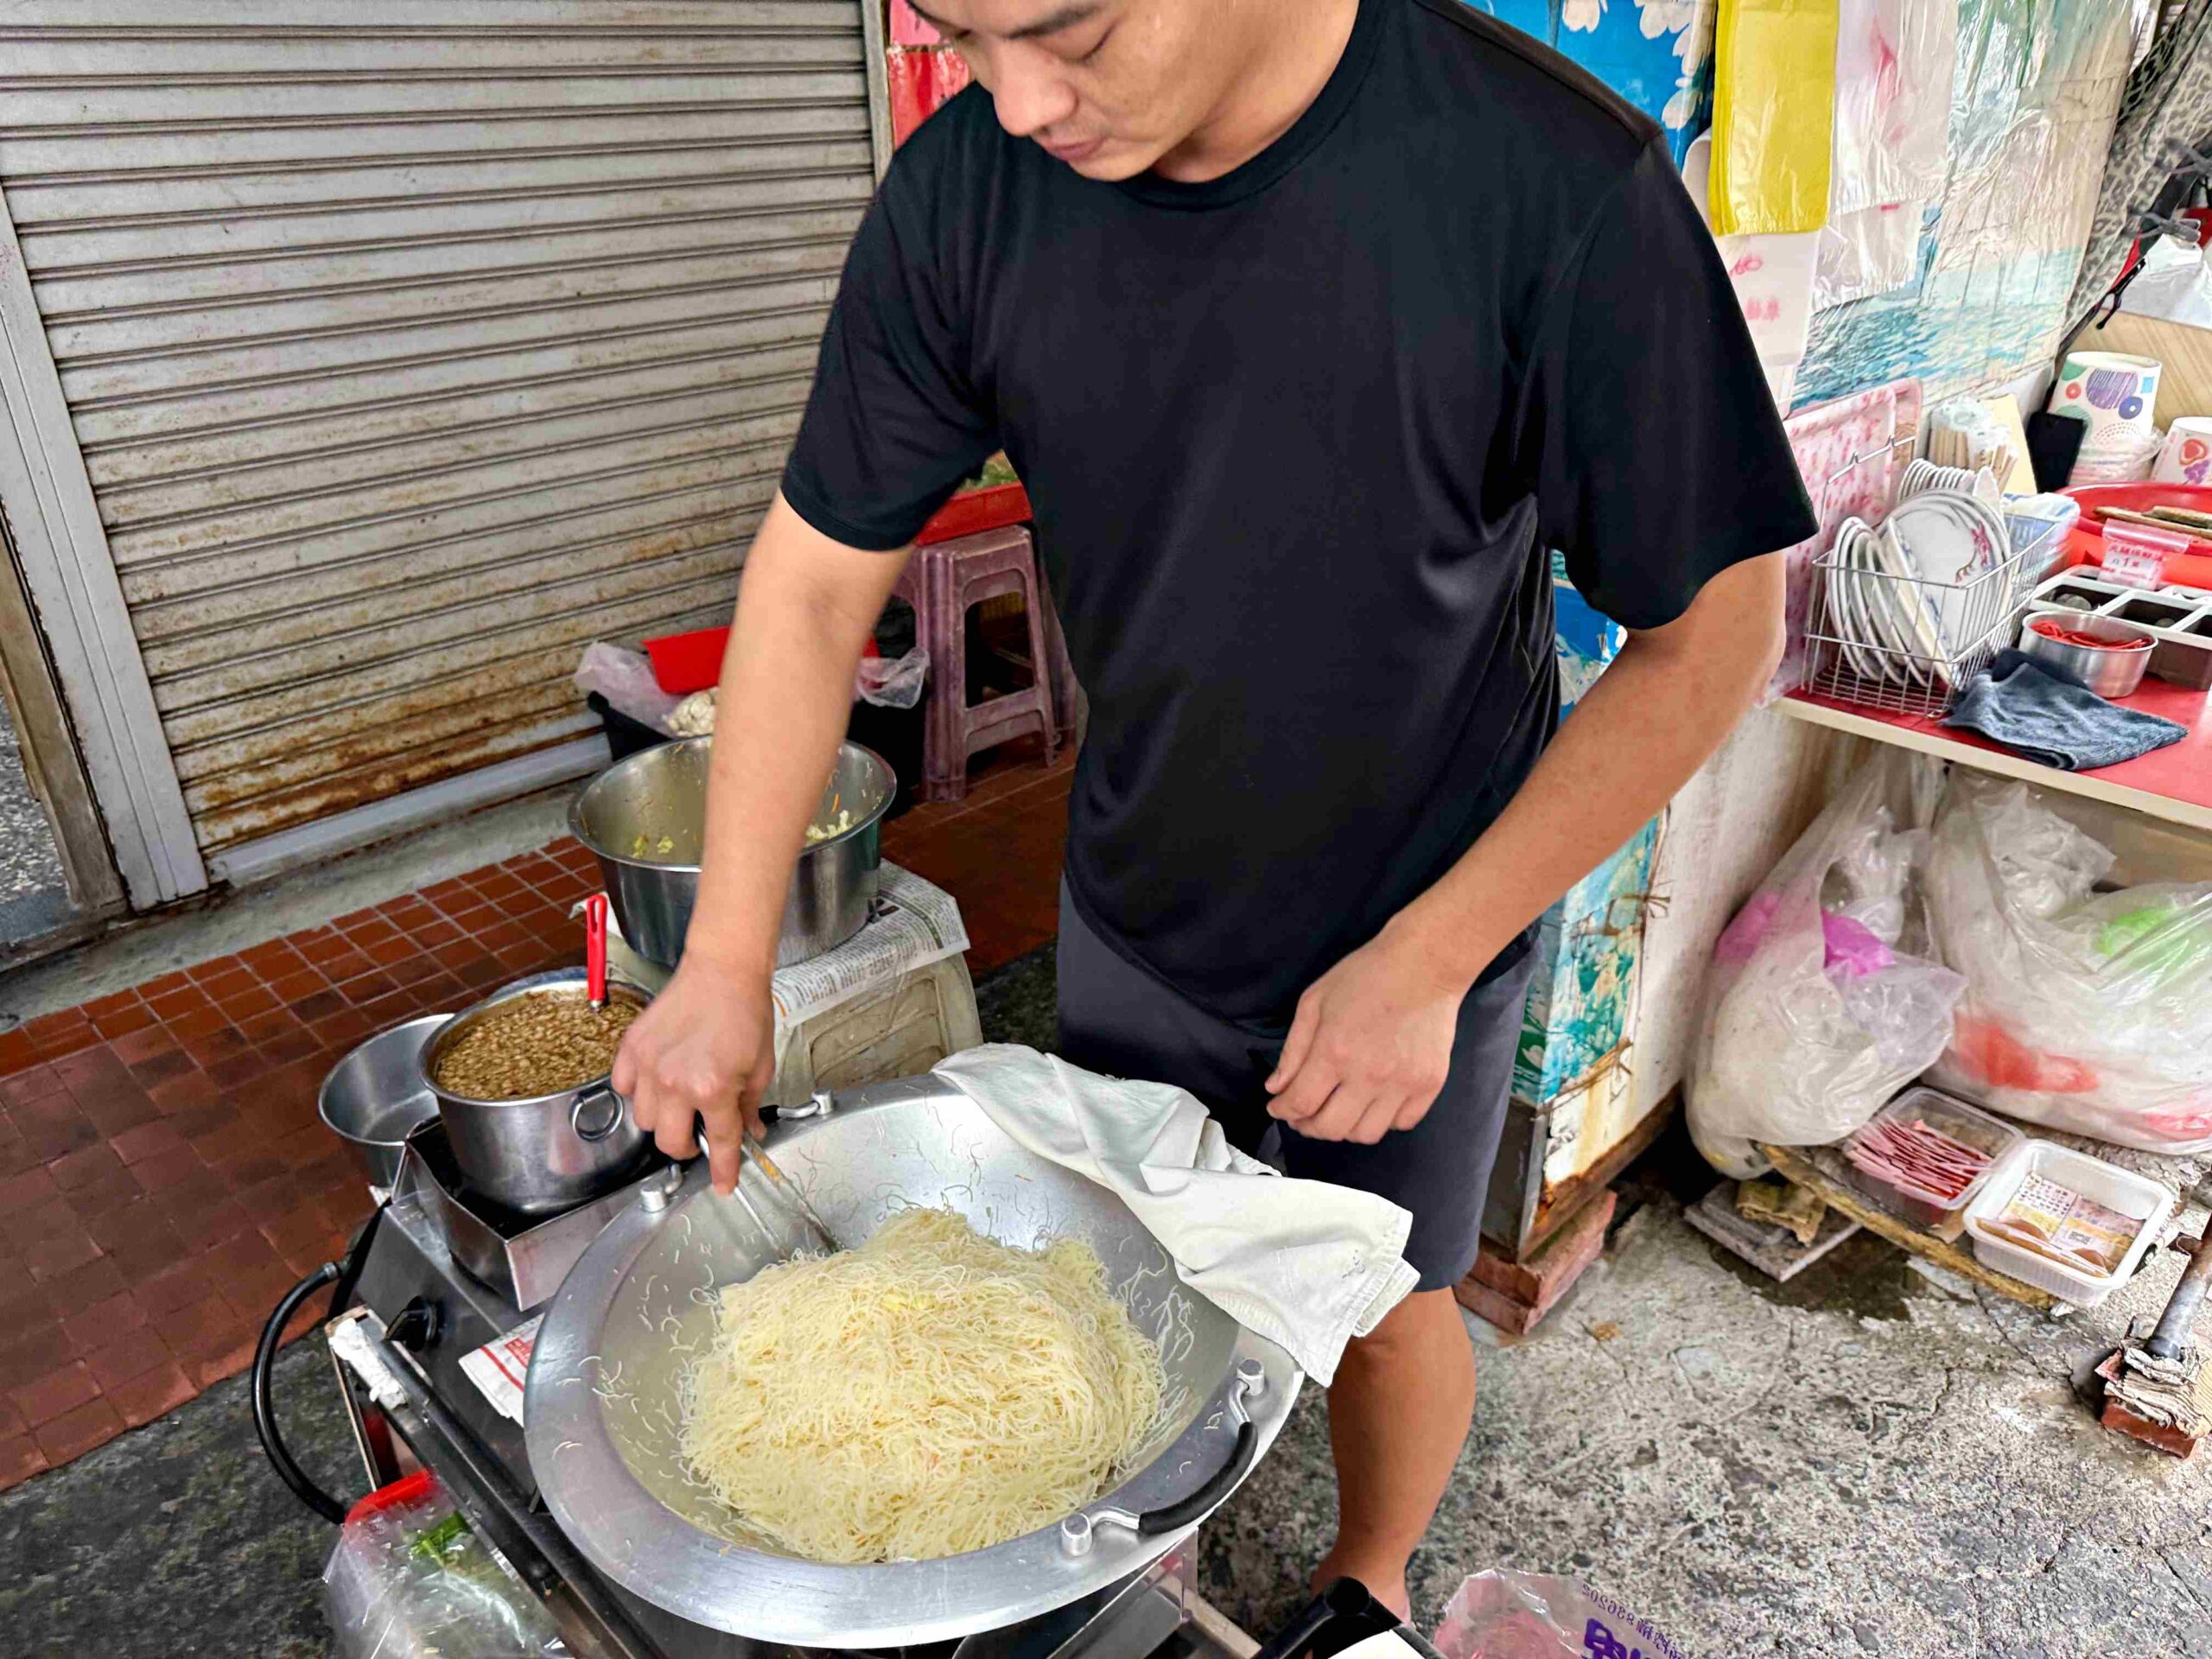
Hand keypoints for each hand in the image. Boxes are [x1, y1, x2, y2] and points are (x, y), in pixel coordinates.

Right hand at [611, 953, 775, 1195]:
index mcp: (713, 1088)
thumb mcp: (761, 1066)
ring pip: (644, 1120)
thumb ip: (749, 1106)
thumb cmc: (745, 1013)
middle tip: (699, 1132)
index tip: (722, 1185)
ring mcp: (649, 1066)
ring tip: (680, 1099)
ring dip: (663, 1119)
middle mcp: (676, 1083)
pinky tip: (657, 1080)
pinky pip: (623, 1088)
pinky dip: (638, 1091)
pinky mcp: (631, 1049)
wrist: (723, 970)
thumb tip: (747, 1132)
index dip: (722, 1169)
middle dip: (687, 1145)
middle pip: (670, 1142)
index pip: (718, 1143)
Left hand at [1264, 924, 1471, 1144]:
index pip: (1300, 1103)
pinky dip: (1382, 1121)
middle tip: (1304, 1113)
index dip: (1282, 1110)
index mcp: (1335, 1051)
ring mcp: (1403, 1084)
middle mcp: (1369, 1075)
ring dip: (1345, 1128)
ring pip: (1365, 1134)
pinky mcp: (1429, 1085)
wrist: (1425, 965)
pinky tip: (1373, 1102)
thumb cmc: (1366, 976)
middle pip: (1330, 1128)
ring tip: (1338, 1108)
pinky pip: (1401, 1124)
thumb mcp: (1315, 1002)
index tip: (1278, 1107)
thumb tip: (1277, 1088)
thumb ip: (1293, 1050)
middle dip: (1308, 1125)